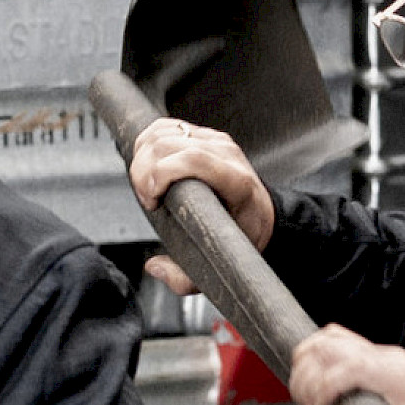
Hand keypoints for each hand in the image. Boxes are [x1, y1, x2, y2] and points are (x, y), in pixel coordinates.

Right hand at [126, 116, 274, 298]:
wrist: (262, 215)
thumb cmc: (242, 236)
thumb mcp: (217, 266)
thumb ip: (183, 278)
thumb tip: (154, 267)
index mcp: (236, 182)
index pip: (193, 159)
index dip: (160, 174)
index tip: (151, 201)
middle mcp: (227, 154)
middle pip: (169, 144)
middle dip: (143, 171)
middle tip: (146, 198)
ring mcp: (216, 140)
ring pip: (164, 132)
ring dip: (142, 157)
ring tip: (146, 185)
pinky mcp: (204, 135)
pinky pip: (166, 127)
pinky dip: (148, 142)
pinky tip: (147, 165)